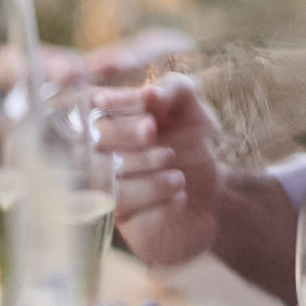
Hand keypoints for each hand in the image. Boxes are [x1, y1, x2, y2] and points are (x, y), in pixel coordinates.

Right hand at [91, 74, 225, 274]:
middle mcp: (95, 150)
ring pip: (106, 172)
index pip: (93, 103)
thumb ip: (174, 90)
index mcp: (107, 117)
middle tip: (153, 132)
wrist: (213, 195)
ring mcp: (100, 183)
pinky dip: (154, 196)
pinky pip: (122, 204)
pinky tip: (178, 196)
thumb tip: (149, 92)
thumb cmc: (192, 145)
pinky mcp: (113, 215)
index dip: (115, 102)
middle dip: (125, 132)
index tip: (145, 103)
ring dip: (143, 167)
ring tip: (177, 175)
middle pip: (92, 136)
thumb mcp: (192, 111)